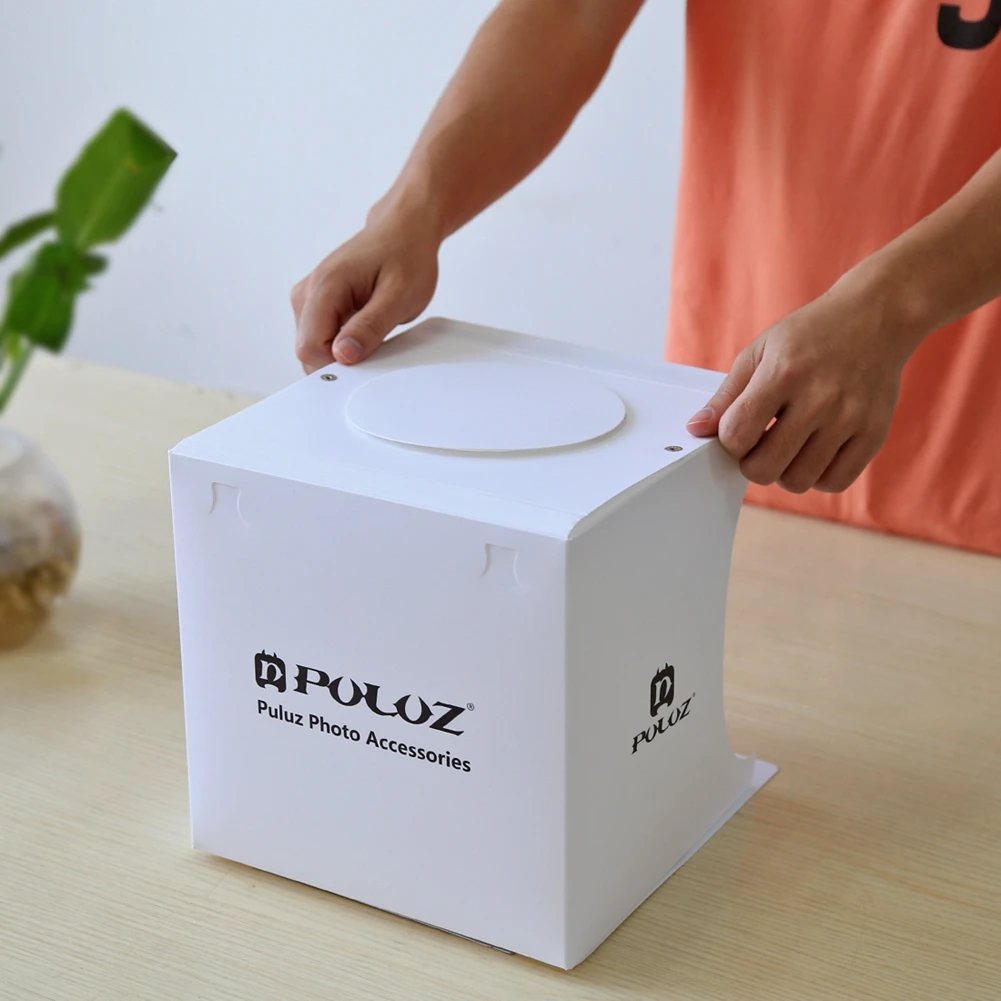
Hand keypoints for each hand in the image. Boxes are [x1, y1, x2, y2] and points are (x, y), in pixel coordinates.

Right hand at [292, 205, 439, 372]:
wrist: (404, 231)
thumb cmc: (406, 256)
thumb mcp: (398, 296)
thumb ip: (369, 327)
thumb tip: (343, 356)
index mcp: (324, 289)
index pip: (308, 349)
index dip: (337, 365)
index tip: (366, 359)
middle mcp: (307, 294)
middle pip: (307, 352)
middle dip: (340, 360)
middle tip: (375, 344)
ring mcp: (308, 299)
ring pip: (314, 348)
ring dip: (343, 351)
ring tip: (373, 330)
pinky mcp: (317, 304)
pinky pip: (321, 338)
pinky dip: (343, 343)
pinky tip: (365, 328)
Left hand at [686, 283, 915, 492]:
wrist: (877, 317)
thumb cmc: (811, 335)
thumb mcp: (760, 351)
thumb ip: (727, 395)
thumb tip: (697, 430)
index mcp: (784, 373)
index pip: (737, 434)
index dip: (729, 441)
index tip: (738, 430)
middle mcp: (819, 398)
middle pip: (764, 467)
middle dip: (752, 462)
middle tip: (761, 443)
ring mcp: (850, 418)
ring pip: (798, 480)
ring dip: (785, 471)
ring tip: (789, 446)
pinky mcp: (874, 433)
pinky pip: (834, 482)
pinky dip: (818, 476)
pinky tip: (815, 452)